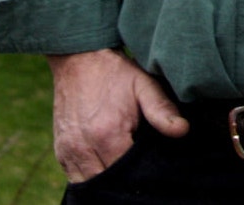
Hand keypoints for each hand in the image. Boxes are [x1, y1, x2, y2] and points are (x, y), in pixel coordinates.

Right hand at [47, 48, 188, 182]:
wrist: (79, 58)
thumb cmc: (115, 72)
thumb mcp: (144, 85)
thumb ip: (162, 110)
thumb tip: (182, 130)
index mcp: (107, 134)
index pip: (125, 175)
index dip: (139, 176)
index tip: (149, 168)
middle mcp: (84, 147)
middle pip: (106, 184)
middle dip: (122, 182)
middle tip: (137, 172)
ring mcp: (68, 150)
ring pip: (87, 184)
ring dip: (104, 181)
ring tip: (121, 171)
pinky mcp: (60, 150)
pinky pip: (73, 176)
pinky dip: (88, 176)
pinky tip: (103, 167)